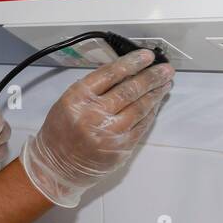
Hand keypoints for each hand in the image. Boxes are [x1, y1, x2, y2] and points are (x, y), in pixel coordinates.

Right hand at [22, 49, 174, 206]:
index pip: (110, 74)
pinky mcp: (121, 147)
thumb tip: (123, 73)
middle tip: (165, 69)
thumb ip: (92, 89)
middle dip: (151, 77)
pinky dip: (151, 112)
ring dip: (156, 93)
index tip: (147, 56)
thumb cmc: (60, 132)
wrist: (57, 167)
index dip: (131, 63)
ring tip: (166, 83)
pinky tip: (156, 103)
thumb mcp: (67, 103)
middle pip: (129, 90)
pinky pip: (141, 125)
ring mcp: (110, 132)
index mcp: (77, 99)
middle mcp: (94, 114)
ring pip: (140, 108)